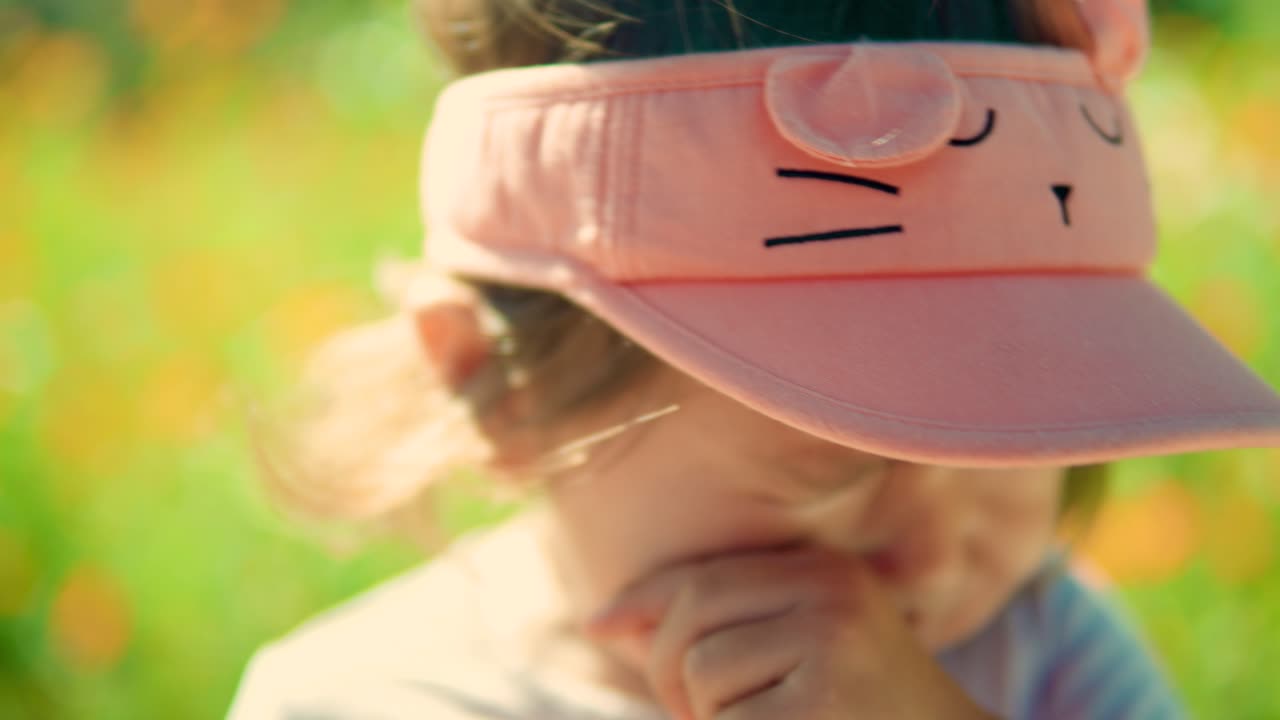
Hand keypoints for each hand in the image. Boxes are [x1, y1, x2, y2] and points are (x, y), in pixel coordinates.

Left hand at [585, 544, 995, 719]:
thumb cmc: (863, 716)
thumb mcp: (803, 654)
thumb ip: (722, 627)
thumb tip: (606, 621)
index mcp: (825, 573)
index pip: (704, 576)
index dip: (641, 601)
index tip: (600, 624)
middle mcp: (830, 595)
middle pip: (690, 617)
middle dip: (666, 672)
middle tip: (695, 715)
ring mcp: (831, 644)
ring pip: (700, 672)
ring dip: (707, 717)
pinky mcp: (821, 701)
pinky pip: (723, 719)